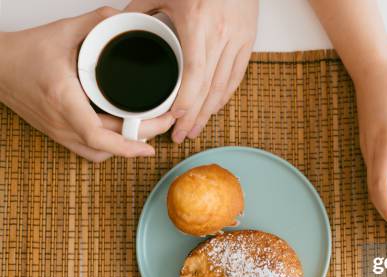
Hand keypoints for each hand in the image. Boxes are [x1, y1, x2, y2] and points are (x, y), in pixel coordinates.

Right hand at [0, 8, 174, 161]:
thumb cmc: (24, 53)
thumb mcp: (61, 32)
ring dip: (126, 146)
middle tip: (165, 121)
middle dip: (142, 137)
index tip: (152, 145)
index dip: (128, 146)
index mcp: (64, 100)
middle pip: (109, 145)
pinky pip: (89, 151)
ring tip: (149, 128)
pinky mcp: (58, 134)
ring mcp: (59, 132)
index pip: (98, 135)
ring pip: (100, 153)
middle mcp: (62, 122)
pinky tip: (125, 134)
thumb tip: (125, 19)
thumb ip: (95, 23)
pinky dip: (110, 147)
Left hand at [126, 0, 258, 142]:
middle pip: (209, 86)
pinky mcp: (248, 40)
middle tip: (180, 135)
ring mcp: (238, 38)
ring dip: (209, 112)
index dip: (187, 99)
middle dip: (194, 116)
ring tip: (195, 129)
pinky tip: (213, 109)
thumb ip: (140, 9)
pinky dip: (224, 95)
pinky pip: (236, 76)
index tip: (174, 117)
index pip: (195, 71)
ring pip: (224, 85)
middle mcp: (221, 33)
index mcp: (197, 22)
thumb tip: (120, 28)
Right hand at [355, 60, 386, 237]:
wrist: (371, 70)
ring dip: (386, 206)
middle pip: (375, 195)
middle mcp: (372, 152)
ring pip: (372, 188)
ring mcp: (367, 150)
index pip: (382, 189)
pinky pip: (374, 176)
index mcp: (386, 146)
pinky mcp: (368, 147)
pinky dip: (384, 192)